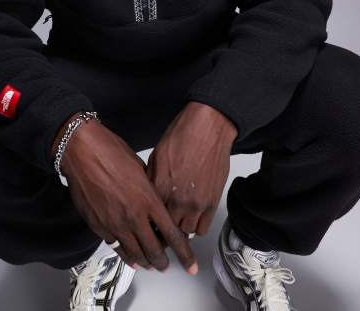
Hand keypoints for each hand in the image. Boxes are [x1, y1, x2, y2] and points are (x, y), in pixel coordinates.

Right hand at [60, 118, 198, 274]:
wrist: (82, 152)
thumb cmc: (110, 152)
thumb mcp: (140, 167)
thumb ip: (149, 188)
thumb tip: (154, 201)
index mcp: (148, 200)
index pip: (172, 234)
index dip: (184, 253)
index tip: (190, 264)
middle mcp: (133, 216)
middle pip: (154, 251)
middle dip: (163, 263)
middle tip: (167, 266)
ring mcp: (115, 224)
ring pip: (135, 254)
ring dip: (145, 262)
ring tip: (150, 264)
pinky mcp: (98, 226)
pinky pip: (116, 247)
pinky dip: (126, 254)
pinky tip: (130, 257)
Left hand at [145, 102, 236, 236]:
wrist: (208, 127)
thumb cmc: (183, 134)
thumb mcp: (156, 155)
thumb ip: (152, 179)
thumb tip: (147, 194)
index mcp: (161, 187)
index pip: (150, 218)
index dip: (147, 222)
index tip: (147, 222)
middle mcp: (178, 199)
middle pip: (166, 230)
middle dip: (162, 229)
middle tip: (161, 224)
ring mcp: (197, 203)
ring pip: (185, 233)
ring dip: (180, 228)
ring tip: (177, 219)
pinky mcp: (212, 202)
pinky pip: (202, 227)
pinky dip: (196, 225)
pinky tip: (191, 216)